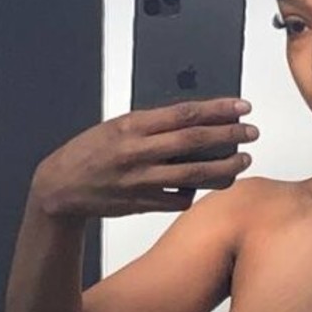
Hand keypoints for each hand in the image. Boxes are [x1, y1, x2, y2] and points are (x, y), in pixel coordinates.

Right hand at [32, 98, 256, 219]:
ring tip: (242, 161)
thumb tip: (194, 120)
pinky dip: (195, 192)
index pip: (184, 113)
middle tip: (251, 133)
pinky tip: (205, 185)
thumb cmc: (89, 152)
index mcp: (132, 126)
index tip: (242, 107)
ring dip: (224, 168)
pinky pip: (180, 199)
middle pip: (194, 142)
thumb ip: (153, 124)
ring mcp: (141, 181)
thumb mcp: (117, 126)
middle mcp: (138, 152)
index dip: (218, 110)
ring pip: (194, 175)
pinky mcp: (143, 203)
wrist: (60, 188)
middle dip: (229, 136)